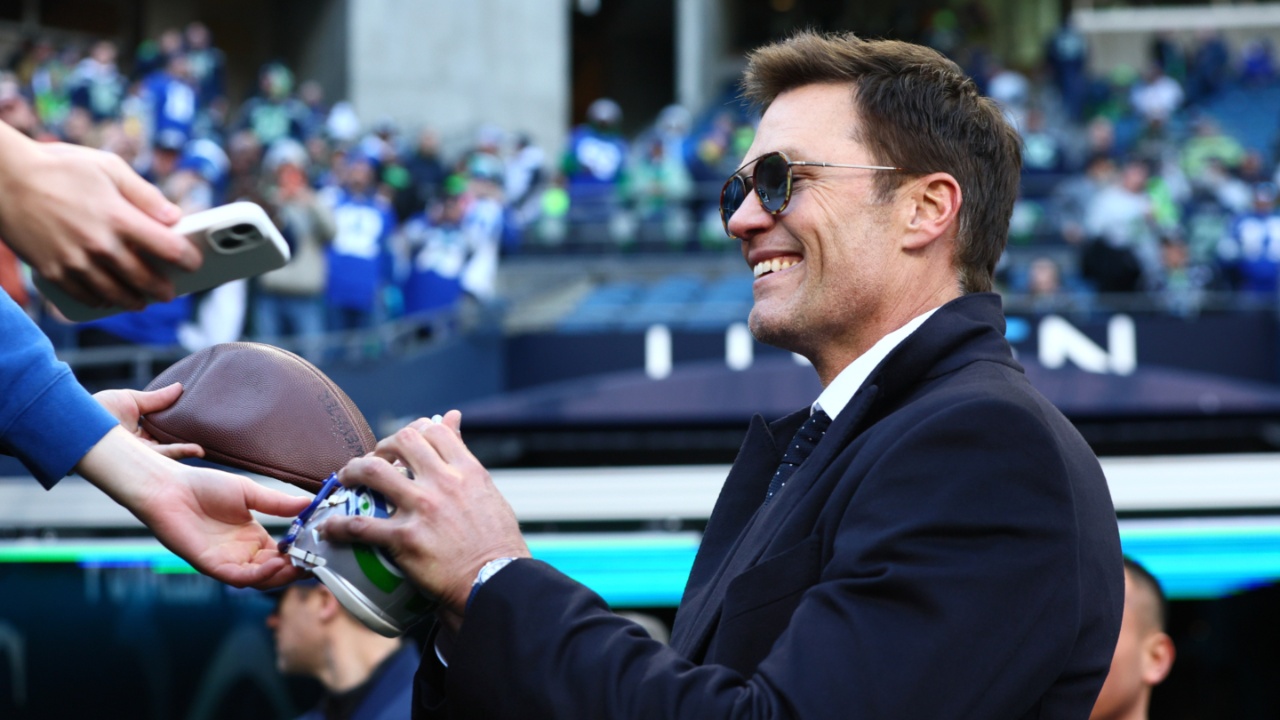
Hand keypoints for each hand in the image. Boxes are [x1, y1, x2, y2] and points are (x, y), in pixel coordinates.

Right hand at [0, 124, 200, 309]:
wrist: (3, 178)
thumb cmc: (60, 167)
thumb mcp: (109, 168)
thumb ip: (146, 195)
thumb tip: (176, 217)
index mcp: (118, 217)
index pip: (168, 248)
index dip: (188, 258)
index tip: (194, 262)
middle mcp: (99, 244)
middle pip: (145, 279)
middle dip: (163, 289)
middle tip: (169, 292)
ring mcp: (75, 261)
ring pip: (115, 294)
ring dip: (134, 301)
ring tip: (142, 301)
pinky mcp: (52, 271)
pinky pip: (84, 296)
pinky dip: (100, 301)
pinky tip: (107, 299)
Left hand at [77, 426, 312, 588]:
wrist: (169, 487)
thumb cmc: (203, 486)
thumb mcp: (249, 493)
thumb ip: (278, 503)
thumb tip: (310, 503)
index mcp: (253, 538)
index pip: (282, 555)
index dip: (300, 555)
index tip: (319, 550)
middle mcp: (241, 554)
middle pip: (274, 572)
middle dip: (296, 570)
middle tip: (315, 563)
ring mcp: (226, 561)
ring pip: (259, 579)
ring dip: (280, 576)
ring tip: (299, 565)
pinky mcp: (209, 565)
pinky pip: (237, 577)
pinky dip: (258, 574)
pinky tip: (275, 563)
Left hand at [93, 382, 203, 459]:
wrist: (75, 423)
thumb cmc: (97, 410)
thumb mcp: (131, 400)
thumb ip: (157, 399)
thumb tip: (180, 387)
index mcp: (139, 432)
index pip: (165, 432)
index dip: (182, 429)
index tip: (199, 423)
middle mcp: (140, 448)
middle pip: (168, 447)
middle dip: (187, 447)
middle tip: (206, 444)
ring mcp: (138, 458)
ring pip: (166, 457)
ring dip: (183, 453)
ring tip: (201, 451)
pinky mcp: (135, 464)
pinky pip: (158, 461)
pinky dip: (174, 456)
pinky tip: (191, 453)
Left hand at [321, 410, 530, 618]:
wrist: (496, 581)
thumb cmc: (498, 542)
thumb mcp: (487, 490)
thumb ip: (464, 456)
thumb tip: (452, 418)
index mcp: (467, 470)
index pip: (433, 430)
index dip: (413, 430)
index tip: (404, 445)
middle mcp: (443, 483)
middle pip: (402, 441)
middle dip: (382, 446)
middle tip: (374, 460)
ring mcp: (422, 509)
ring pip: (374, 471)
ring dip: (353, 471)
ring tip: (346, 479)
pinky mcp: (405, 539)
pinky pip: (361, 525)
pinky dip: (339, 525)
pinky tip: (329, 527)